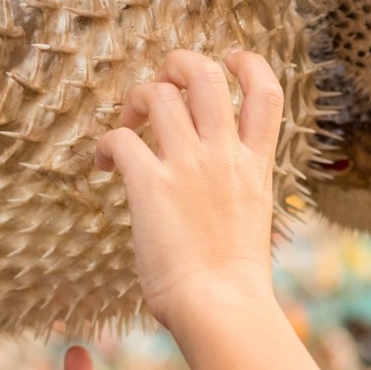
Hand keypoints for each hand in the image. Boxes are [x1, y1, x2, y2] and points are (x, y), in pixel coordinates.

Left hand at [95, 49, 285, 329]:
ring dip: (135, 101)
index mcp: (255, 164)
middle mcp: (223, 155)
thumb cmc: (234, 282)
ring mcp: (187, 166)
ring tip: (128, 127)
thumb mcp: (252, 219)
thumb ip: (235, 188)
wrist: (222, 307)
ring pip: (158, 94)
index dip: (246, 64)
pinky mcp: (150, 184)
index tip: (226, 62)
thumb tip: (209, 190)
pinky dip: (106, 144)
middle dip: (177, 65)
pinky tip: (104, 167)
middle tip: (162, 88)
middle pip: (205, 74)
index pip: (266, 91)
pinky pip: (120, 138)